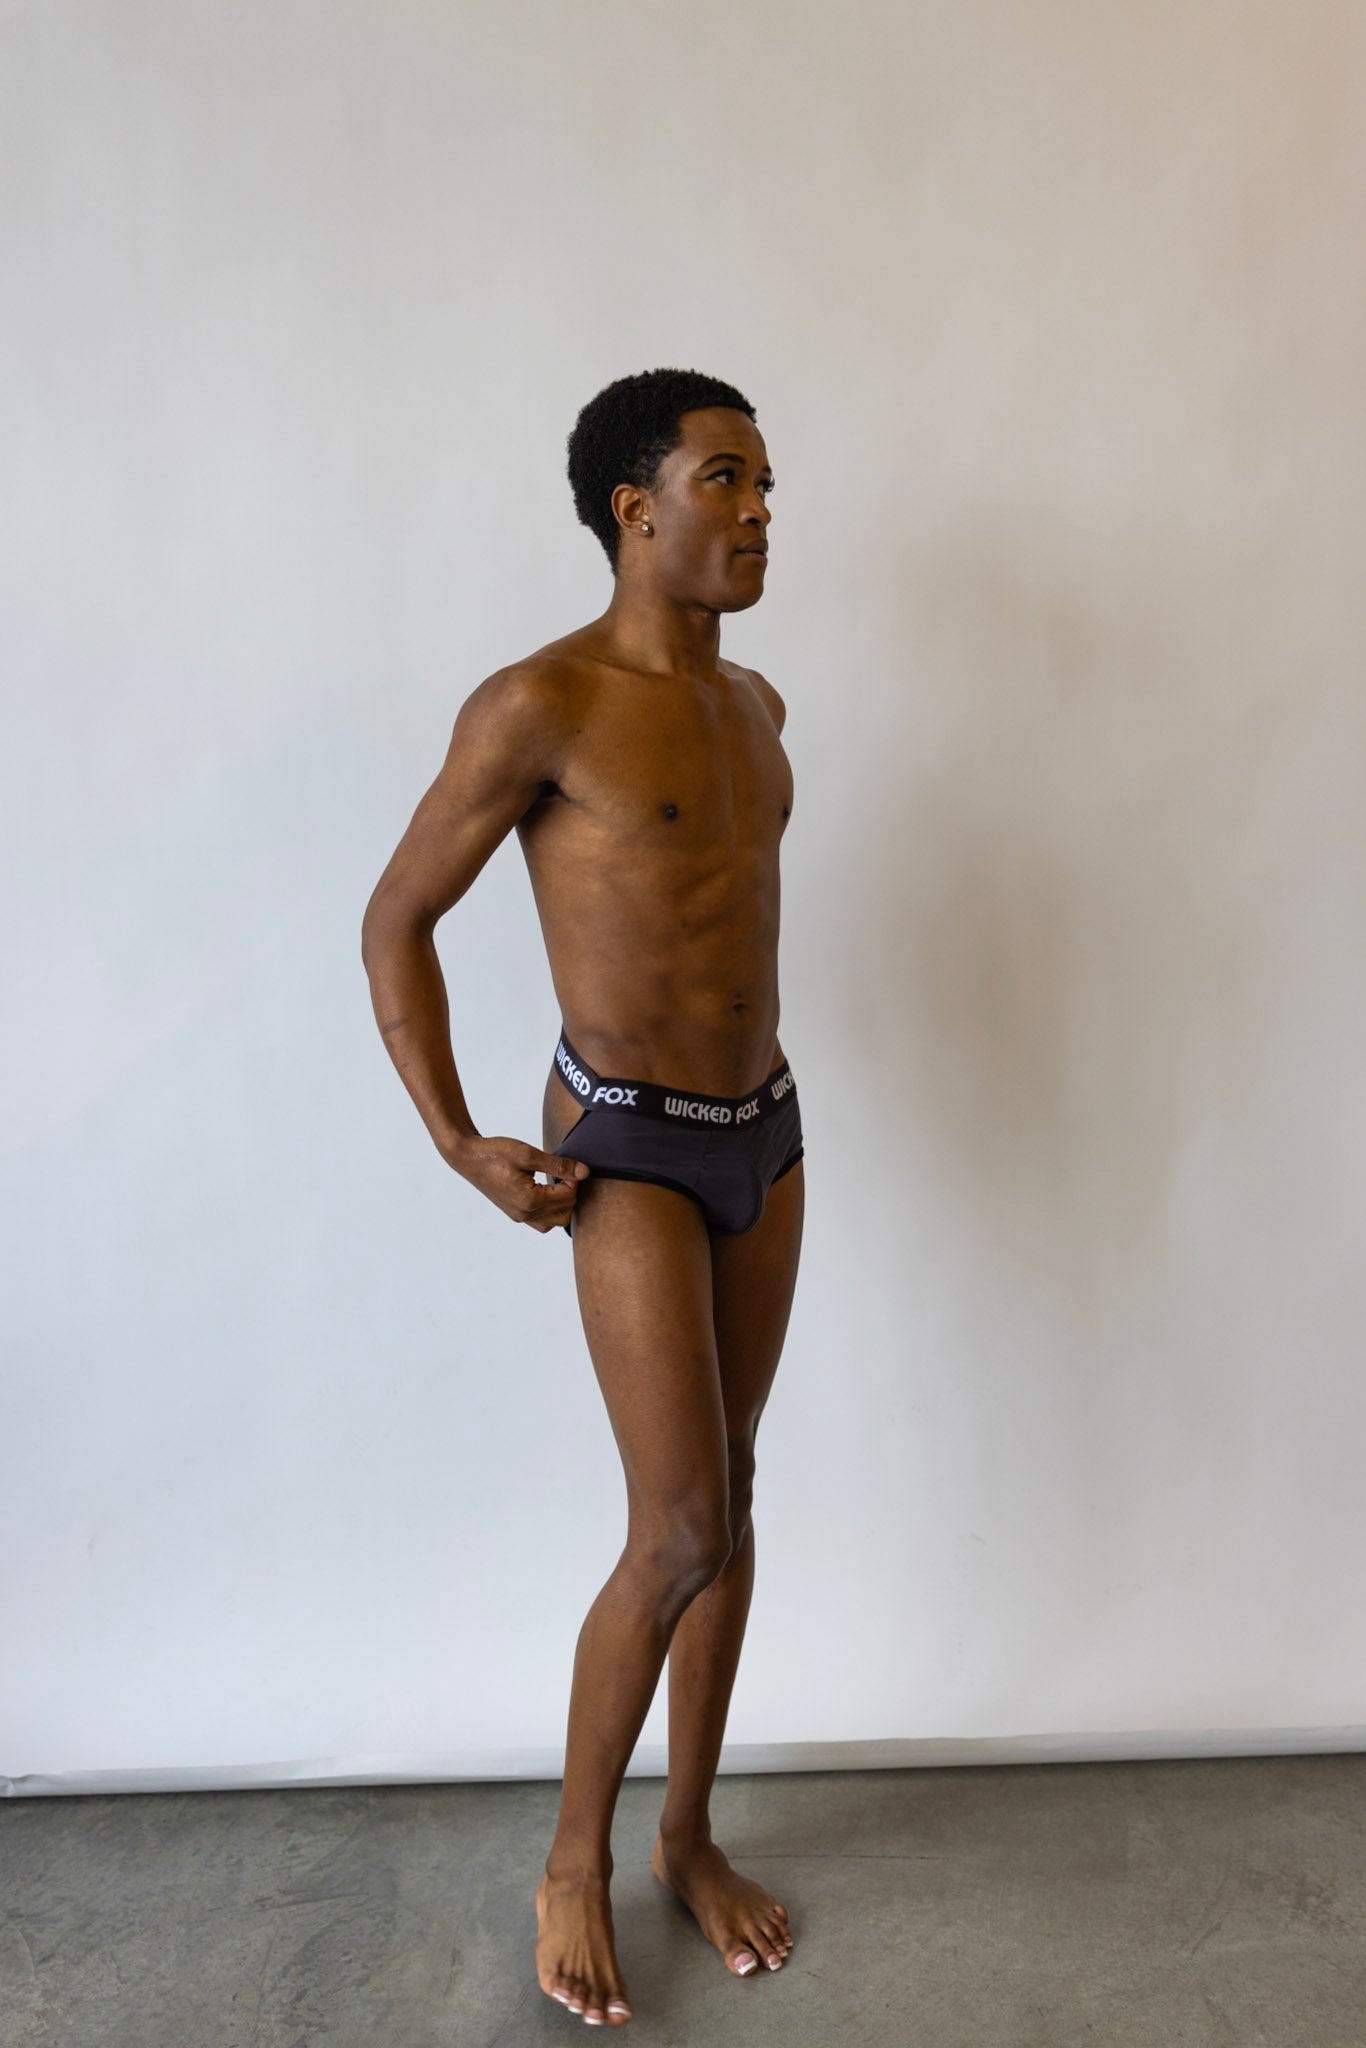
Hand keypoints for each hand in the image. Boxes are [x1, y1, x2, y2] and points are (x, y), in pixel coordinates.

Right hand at [448, 1134, 589, 1231]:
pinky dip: (549, 1209)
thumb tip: (584, 1172)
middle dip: (570, 1194)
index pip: (568, 1198)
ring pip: (553, 1222)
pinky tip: (544, 1189)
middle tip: (562, 1174)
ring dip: (561, 1205)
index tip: (566, 1165)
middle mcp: (524, 1215)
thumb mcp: (529, 1155)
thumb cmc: (496, 1153)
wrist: (468, 1157)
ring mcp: (519, 1217)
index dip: (573, 1180)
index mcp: (529, 1201)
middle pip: (564, 1215)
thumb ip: (558, 1165)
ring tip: (554, 1184)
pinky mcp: (514, 1214)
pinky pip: (540, 1221)